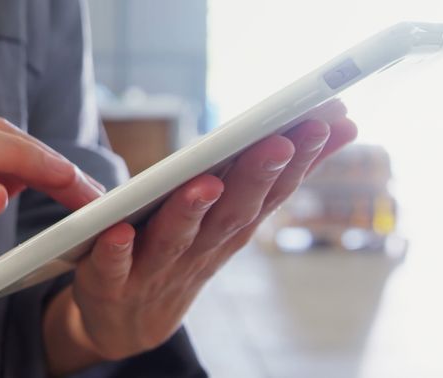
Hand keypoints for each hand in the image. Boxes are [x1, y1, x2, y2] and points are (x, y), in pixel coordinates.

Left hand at [43, 101, 357, 373]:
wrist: (126, 322)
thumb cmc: (175, 251)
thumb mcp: (217, 212)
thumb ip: (247, 168)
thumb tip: (319, 121)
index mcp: (228, 227)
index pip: (271, 190)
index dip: (303, 158)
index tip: (333, 119)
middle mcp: (200, 249)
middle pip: (233, 212)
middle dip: (259, 175)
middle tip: (281, 141)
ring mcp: (155, 268)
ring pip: (177, 238)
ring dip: (192, 210)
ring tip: (206, 182)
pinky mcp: (109, 283)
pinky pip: (112, 267)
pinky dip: (118, 251)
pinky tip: (119, 231)